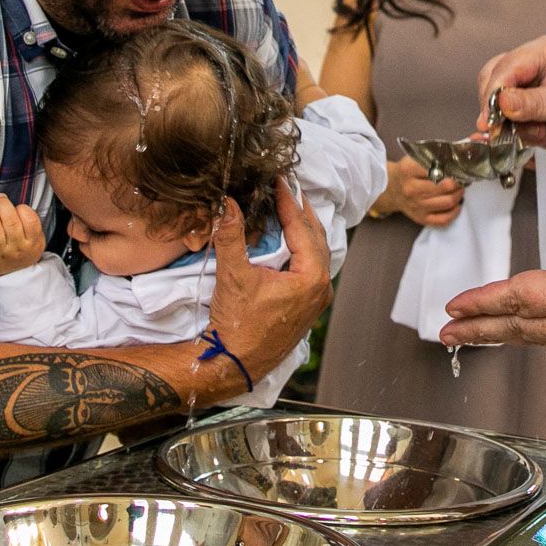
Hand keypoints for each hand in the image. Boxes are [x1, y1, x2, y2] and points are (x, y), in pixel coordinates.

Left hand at [0, 192, 44, 276]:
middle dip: (3, 205)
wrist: (12, 276)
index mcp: (32, 243)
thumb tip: (16, 204)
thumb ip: (32, 224)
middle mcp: (16, 249)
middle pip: (11, 223)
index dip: (23, 209)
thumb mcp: (37, 240)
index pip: (31, 222)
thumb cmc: (23, 250)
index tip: (17, 205)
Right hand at [206, 177, 331, 377]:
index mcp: (311, 278)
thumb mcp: (234, 276)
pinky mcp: (306, 308)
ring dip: (303, 231)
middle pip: (315, 239)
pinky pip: (309, 269)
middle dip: (301, 212)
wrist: (234, 364)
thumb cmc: (237, 326)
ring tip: (290, 209)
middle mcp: (320, 289)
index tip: (280, 181)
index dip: (289, 202)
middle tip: (289, 189)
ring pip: (315, 254)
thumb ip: (231, 236)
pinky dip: (300, 251)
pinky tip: (288, 243)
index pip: (302, 228)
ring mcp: (315, 300)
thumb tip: (225, 203)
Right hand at [377, 156, 463, 226]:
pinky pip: (443, 220)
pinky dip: (454, 212)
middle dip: (459, 182)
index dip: (453, 168)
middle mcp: (411, 189)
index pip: (437, 168)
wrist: (391, 189)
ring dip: (459, 195)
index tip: (458, 167)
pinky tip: (456, 205)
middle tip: (462, 178)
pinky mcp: (421, 218)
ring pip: (448, 202)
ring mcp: (416, 206)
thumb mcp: (414, 159)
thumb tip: (458, 154)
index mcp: (408, 170)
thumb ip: (432, 157)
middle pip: (446, 186)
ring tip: (459, 189)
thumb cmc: (407, 173)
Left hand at [441, 180, 545, 346]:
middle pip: (516, 324)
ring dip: (496, 335)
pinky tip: (518, 334)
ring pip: (530, 336)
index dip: (483, 301)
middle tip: (445, 332)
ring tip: (469, 336)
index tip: (454, 306)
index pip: (519, 296)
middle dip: (476, 327)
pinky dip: (523, 337)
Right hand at [476, 36, 545, 151]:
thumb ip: (535, 102)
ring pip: (496, 106)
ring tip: (539, 133)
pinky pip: (507, 124)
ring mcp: (524, 90)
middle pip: (492, 82)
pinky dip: (512, 136)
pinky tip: (524, 140)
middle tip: (498, 132)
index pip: (507, 68)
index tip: (489, 118)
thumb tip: (501, 102)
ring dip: (509, 125)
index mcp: (541, 53)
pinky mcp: (524, 113)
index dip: (494, 93)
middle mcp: (528, 69)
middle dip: (495, 109)